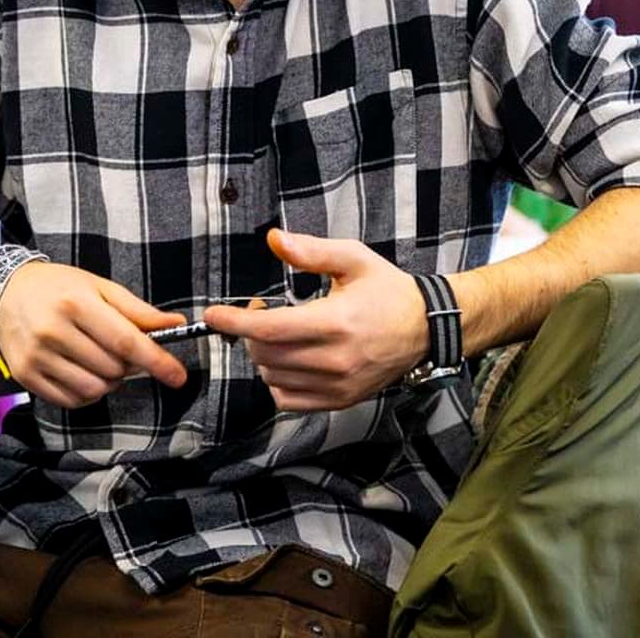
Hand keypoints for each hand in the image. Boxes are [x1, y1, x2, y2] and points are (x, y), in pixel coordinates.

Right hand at [0, 262, 188, 408]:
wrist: (4, 292)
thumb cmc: (57, 287)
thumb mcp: (98, 286)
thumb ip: (137, 310)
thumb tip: (174, 324)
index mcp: (76, 303)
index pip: (125, 341)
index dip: (156, 361)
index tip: (178, 375)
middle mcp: (53, 331)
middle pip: (113, 369)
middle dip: (128, 366)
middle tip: (121, 351)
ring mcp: (37, 356)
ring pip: (94, 389)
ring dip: (109, 381)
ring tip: (100, 361)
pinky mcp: (26, 376)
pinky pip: (71, 400)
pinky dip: (87, 392)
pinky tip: (83, 372)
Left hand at [204, 229, 430, 411]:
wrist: (425, 328)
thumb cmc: (387, 290)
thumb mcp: (353, 259)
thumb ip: (311, 250)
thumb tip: (273, 239)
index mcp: (336, 322)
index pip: (270, 329)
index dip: (235, 321)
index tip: (213, 314)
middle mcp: (336, 359)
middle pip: (266, 354)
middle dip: (250, 332)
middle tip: (260, 311)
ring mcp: (338, 385)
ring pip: (272, 377)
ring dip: (264, 355)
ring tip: (280, 333)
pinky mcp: (340, 400)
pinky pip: (288, 400)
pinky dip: (277, 381)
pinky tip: (288, 359)